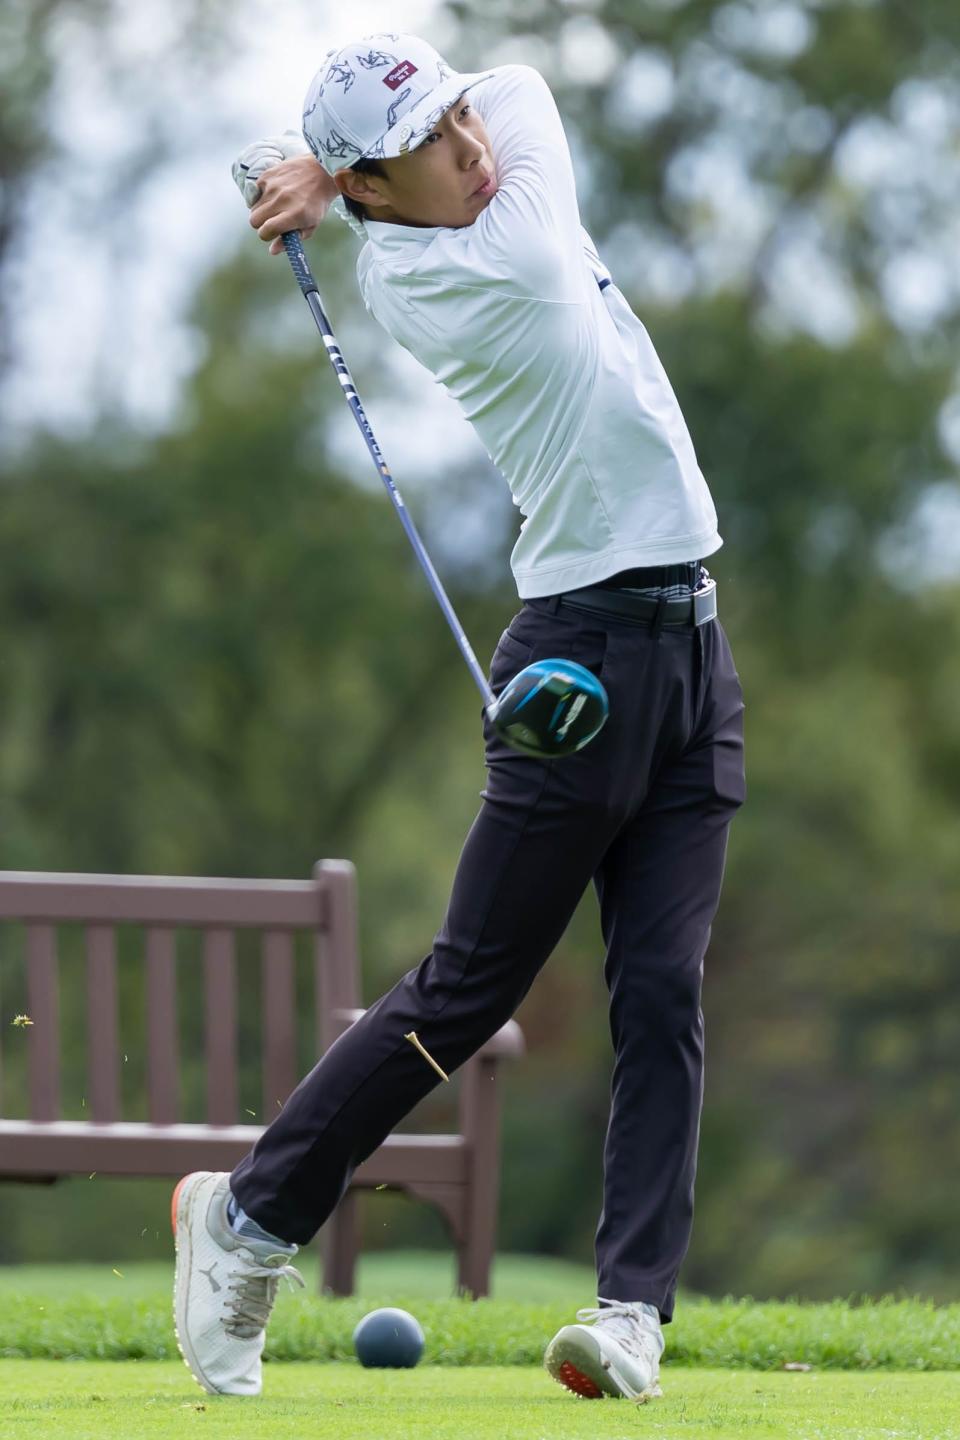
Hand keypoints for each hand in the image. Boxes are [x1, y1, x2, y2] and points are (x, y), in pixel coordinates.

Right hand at [232, 133, 338, 253]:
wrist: (321, 171)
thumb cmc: (317, 202)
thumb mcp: (310, 225)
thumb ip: (291, 240)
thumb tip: (272, 250)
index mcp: (294, 215)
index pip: (266, 231)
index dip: (266, 235)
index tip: (272, 233)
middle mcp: (281, 199)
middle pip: (254, 220)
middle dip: (261, 224)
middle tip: (273, 220)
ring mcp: (273, 186)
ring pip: (253, 207)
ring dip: (262, 210)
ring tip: (276, 205)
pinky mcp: (268, 174)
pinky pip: (255, 191)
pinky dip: (261, 195)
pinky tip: (274, 193)